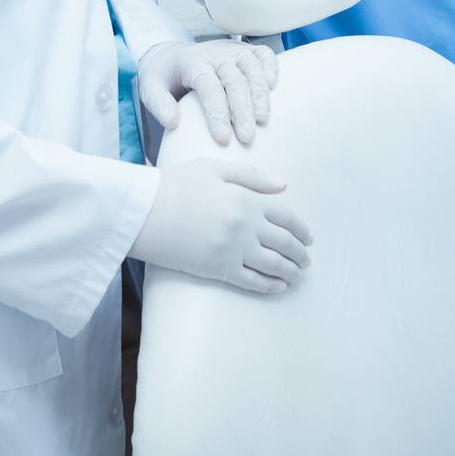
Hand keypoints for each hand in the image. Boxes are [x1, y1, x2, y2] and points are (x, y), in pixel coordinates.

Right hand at [130, 156, 313, 294]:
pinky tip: (278, 287)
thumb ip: (252, 176)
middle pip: (284, 242)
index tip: (309, 237)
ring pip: (273, 265)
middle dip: (300, 253)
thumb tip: (283, 185)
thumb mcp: (214, 168)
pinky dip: (270, 286)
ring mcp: (233, 249)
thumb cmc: (176, 185)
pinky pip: (252, 281)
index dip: (301, 228)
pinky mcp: (219, 269)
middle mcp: (245, 226)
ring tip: (298, 276)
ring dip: (291, 272)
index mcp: (246, 199)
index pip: (285, 215)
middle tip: (306, 260)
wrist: (145, 212)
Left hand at [137, 38, 277, 145]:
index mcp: (191, 62)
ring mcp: (233, 50)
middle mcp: (215, 53)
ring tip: (263, 120)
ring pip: (252, 67)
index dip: (217, 111)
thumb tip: (173, 122)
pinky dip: (272, 67)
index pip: (207, 85)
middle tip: (246, 137)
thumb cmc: (164, 77)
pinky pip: (264, 54)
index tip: (222, 138)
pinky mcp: (246, 51)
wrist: (172, 56)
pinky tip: (274, 87)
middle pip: (233, 79)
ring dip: (260, 94)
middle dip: (242, 109)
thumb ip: (158, 105)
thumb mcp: (150, 88)